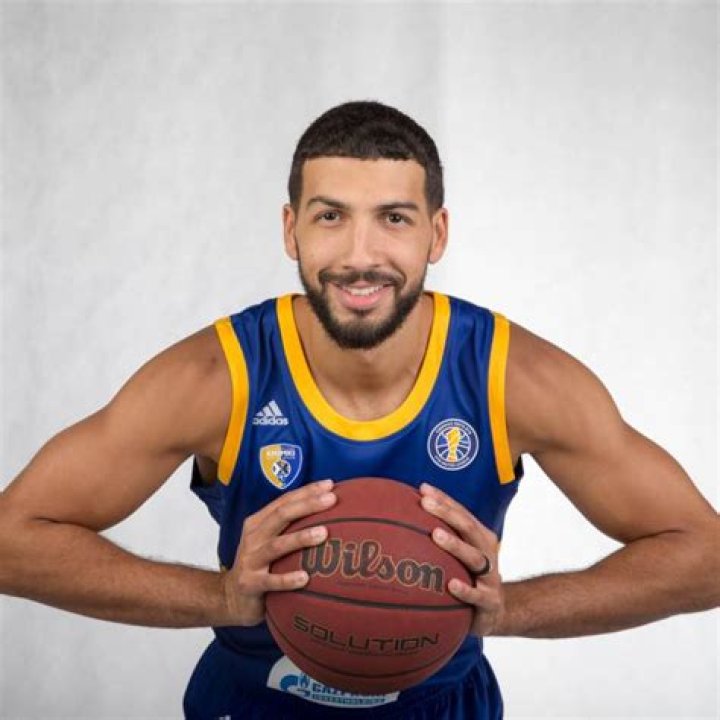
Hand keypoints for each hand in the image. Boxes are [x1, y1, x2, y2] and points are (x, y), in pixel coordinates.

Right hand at [221, 479, 336, 625]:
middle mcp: (253, 538)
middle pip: (281, 516)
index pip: (284, 502)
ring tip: (323, 533)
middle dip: (307, 505)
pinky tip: (305, 578)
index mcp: (258, 523)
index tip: (330, 485)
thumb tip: (328, 512)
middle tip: (331, 500)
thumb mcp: (269, 541)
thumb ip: (291, 527)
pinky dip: (288, 579)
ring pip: (277, 546)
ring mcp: (250, 560)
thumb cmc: (260, 565)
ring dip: (300, 538)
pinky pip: (271, 581)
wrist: (231, 597)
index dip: (306, 491)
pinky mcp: (250, 584)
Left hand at [419, 483, 503, 636]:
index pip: (462, 513)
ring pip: (475, 558)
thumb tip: (400, 518)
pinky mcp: (490, 602)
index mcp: (480, 538)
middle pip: (468, 528)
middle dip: (447, 513)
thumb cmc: (468, 577)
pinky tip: (451, 585)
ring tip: (436, 535)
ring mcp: (490, 577)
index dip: (444, 500)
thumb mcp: (460, 556)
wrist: (495, 612)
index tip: (423, 489)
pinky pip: (477, 595)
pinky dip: (465, 590)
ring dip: (455, 545)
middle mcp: (487, 553)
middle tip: (425, 503)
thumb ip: (438, 537)